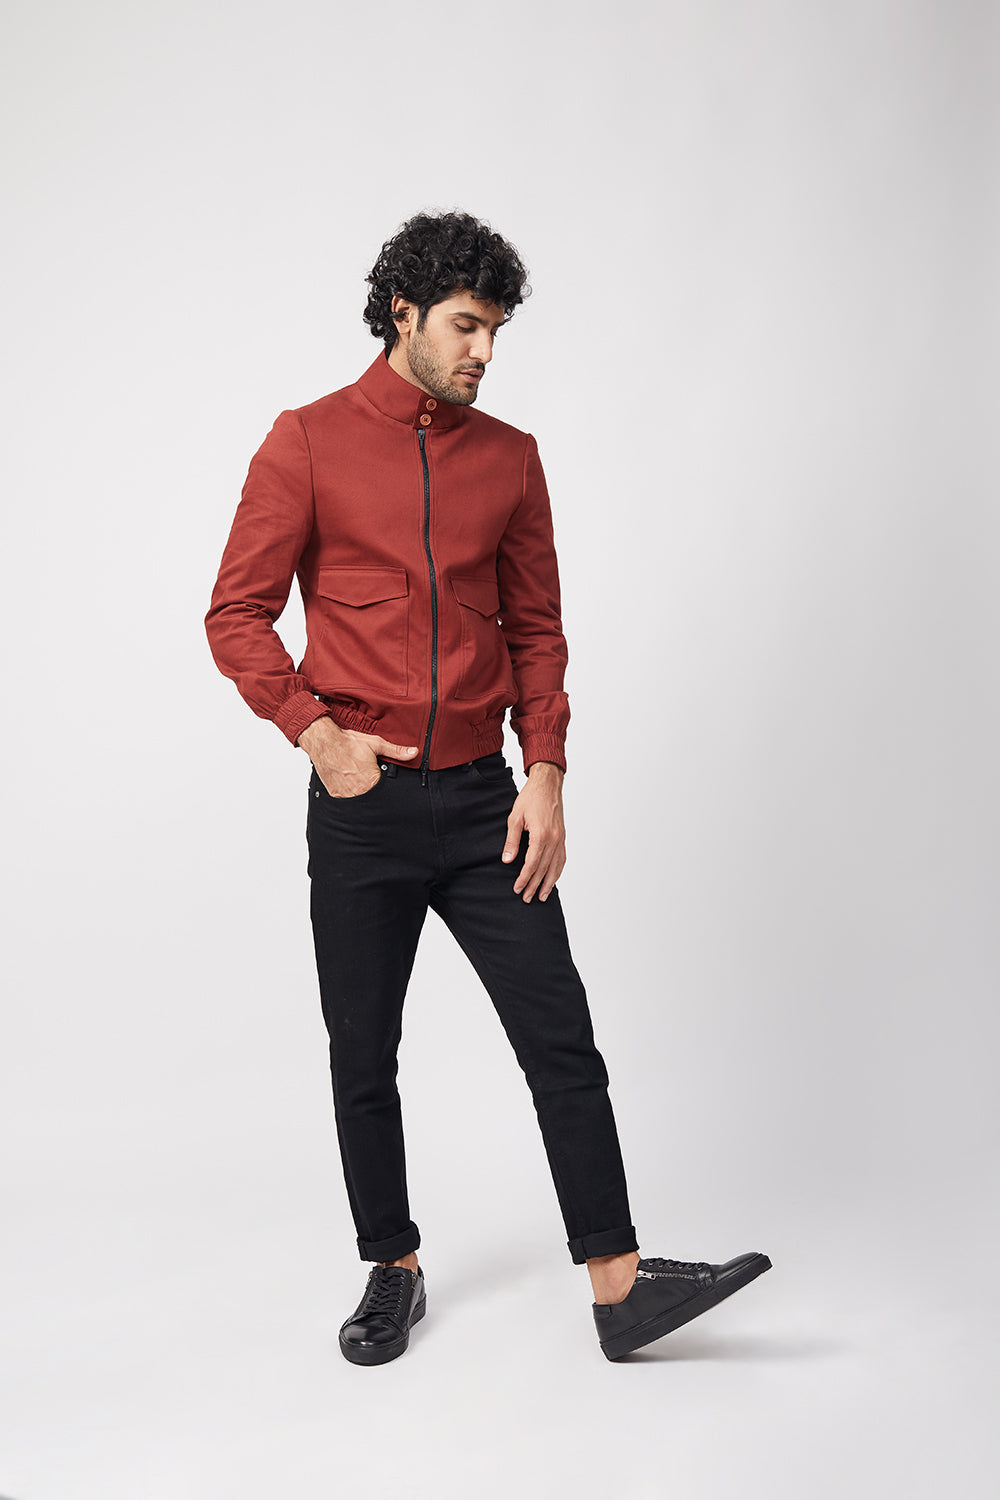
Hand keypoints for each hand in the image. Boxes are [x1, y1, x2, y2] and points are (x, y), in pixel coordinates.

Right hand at [298, 717, 417, 796]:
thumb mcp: (376, 744)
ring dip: (360, 792)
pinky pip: (346, 799)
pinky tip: (348, 782)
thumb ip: (396, 751)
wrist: (324, 742)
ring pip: (359, 800)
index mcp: (371, 782)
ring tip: (357, 778)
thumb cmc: (348, 743)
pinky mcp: (335, 795)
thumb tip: (414, 752)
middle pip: (372, 797)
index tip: (382, 779)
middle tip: (366, 775)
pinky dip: (349, 793)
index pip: (385, 792)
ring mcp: (345, 795)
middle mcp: (358, 792)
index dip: (385, 786)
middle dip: (373, 789)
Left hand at [501, 761, 565, 901]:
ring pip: (556, 867)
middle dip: (535, 885)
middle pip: (544, 869)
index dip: (524, 878)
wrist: (547, 785)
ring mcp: (560, 839)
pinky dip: (557, 871)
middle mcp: (553, 840)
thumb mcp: (515, 818)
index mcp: (541, 835)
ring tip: (542, 896)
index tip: (517, 888)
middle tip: (526, 898)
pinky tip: (553, 879)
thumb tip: (507, 860)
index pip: (532, 864)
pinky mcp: (562, 837)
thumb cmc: (530, 799)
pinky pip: (562, 859)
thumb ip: (512, 841)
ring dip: (549, 883)